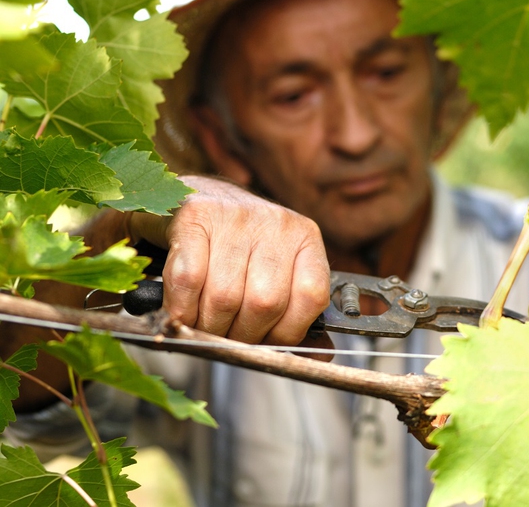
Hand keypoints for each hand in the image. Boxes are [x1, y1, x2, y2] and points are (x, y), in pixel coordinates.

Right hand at [130, 176, 330, 348]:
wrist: (193, 198)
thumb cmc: (236, 249)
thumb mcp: (276, 274)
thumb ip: (298, 316)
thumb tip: (320, 357)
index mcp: (305, 239)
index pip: (310, 297)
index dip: (287, 332)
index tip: (265, 342)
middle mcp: (277, 223)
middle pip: (265, 303)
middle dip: (241, 336)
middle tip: (226, 337)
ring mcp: (237, 215)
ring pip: (225, 297)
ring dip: (208, 327)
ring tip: (202, 326)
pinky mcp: (195, 215)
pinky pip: (189, 280)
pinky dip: (182, 308)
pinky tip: (180, 312)